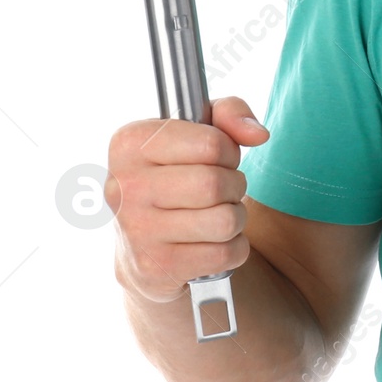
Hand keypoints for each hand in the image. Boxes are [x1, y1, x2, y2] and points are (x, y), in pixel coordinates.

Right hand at [105, 96, 269, 304]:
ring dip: (235, 219)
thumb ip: (229, 113)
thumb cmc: (178, 178)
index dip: (228, 151)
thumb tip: (258, 134)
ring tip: (216, 215)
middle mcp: (123, 187)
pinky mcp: (155, 268)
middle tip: (221, 191)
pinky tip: (210, 243)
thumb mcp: (198, 132)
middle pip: (216, 184)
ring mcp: (136, 230)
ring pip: (224, 221)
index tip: (215, 159)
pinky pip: (224, 254)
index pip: (211, 143)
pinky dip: (232, 249)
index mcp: (128, 144)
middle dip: (234, 186)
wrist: (143, 250)